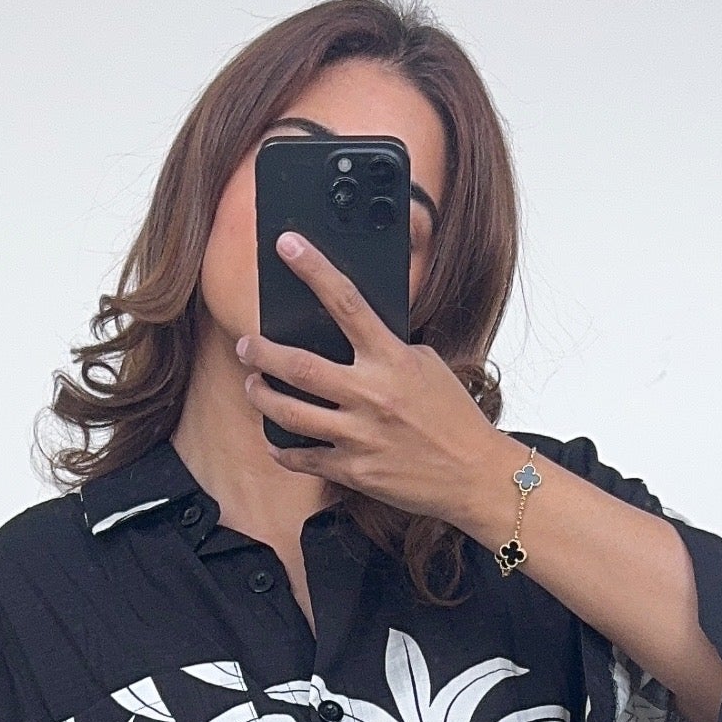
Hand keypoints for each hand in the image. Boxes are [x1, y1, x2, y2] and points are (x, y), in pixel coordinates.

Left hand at [234, 234, 521, 536]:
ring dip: (262, 396)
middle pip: (300, 365)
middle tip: (247, 345)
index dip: (314, 269)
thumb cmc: (454, 418)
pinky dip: (283, 449)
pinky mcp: (355, 470)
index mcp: (392, 359)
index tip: (289, 245)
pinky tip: (275, 441)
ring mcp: (360, 435)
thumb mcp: (427, 366)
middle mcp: (372, 394)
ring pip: (290, 413)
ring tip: (253, 386)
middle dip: (262, 352)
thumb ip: (388, 349)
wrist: (474, 475)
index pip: (347, 302)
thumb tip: (353, 336)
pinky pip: (303, 458)